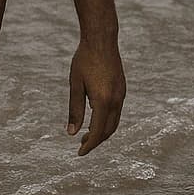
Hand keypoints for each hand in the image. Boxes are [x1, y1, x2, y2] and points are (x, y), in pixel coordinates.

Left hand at [67, 38, 124, 155]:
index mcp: (103, 101)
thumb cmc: (84, 61)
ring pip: (115, 122)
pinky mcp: (122, 90)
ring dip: (103, 132)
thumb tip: (71, 133)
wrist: (101, 40)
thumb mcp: (75, 85)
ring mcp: (121, 95)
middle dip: (96, 141)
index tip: (79, 153)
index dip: (89, 145)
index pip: (98, 132)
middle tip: (81, 146)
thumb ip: (74, 110)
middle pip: (109, 130)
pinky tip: (96, 119)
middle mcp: (116, 101)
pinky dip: (108, 121)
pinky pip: (117, 112)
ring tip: (87, 135)